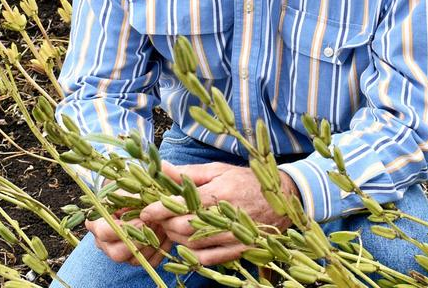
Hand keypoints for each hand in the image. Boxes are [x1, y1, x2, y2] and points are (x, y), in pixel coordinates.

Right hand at [84, 162, 183, 266]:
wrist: (140, 197)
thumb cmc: (133, 186)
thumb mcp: (133, 181)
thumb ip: (143, 178)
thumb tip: (161, 167)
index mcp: (97, 221)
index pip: (105, 231)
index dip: (125, 227)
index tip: (143, 218)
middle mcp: (104, 241)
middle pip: (117, 253)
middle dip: (140, 240)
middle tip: (156, 225)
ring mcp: (120, 252)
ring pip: (134, 261)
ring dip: (152, 245)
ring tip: (164, 227)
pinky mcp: (136, 259)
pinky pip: (148, 263)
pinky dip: (160, 251)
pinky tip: (168, 235)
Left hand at [140, 162, 299, 265]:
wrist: (282, 199)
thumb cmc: (246, 181)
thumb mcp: (218, 170)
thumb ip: (188, 173)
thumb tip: (160, 168)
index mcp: (219, 193)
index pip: (181, 205)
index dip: (158, 210)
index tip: (145, 211)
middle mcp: (225, 217)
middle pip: (183, 227)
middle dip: (166, 224)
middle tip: (160, 218)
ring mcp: (232, 236)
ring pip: (192, 244)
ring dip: (177, 238)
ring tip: (174, 227)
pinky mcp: (238, 250)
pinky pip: (207, 259)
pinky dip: (192, 255)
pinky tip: (188, 244)